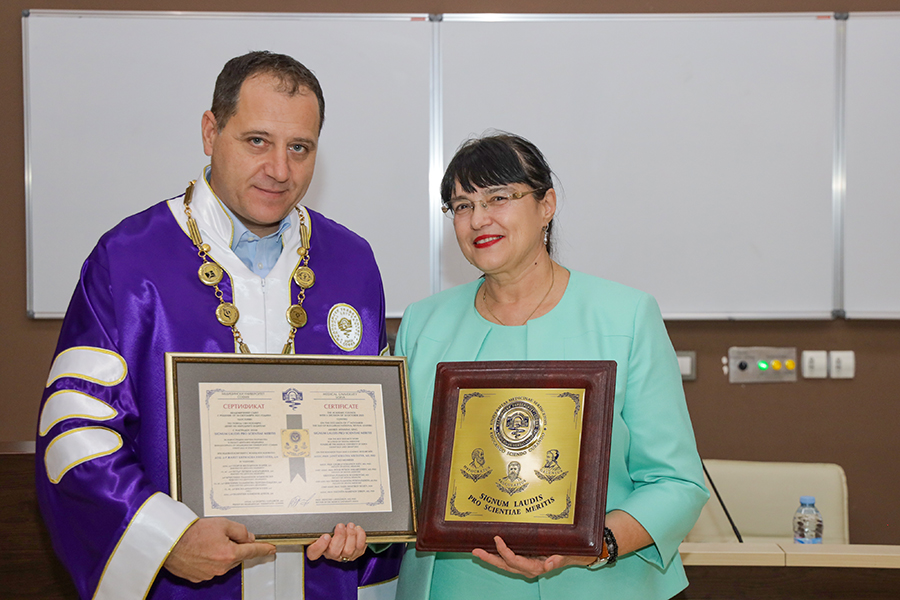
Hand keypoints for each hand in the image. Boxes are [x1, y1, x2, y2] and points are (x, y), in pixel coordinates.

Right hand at [164, 518, 275, 582]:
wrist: (169, 541)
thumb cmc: (191, 532)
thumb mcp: (222, 524)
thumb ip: (240, 530)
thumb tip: (248, 538)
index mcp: (229, 554)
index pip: (252, 551)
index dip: (263, 549)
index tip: (271, 549)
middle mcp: (221, 567)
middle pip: (237, 556)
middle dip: (234, 546)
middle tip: (220, 535)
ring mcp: (209, 574)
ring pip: (224, 563)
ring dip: (221, 553)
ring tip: (206, 541)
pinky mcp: (199, 577)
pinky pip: (211, 568)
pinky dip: (209, 559)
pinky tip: (201, 550)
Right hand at [306, 523, 367, 562]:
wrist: (346, 535)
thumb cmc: (334, 531)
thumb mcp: (326, 527)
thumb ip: (324, 525)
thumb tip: (324, 514)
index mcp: (320, 548)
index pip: (314, 553)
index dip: (319, 546)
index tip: (326, 535)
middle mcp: (332, 554)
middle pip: (334, 551)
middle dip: (339, 537)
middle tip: (340, 525)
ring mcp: (345, 555)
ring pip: (348, 550)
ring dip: (350, 536)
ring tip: (350, 525)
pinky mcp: (356, 553)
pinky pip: (359, 547)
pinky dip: (360, 536)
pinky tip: (357, 529)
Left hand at [472, 536, 596, 577]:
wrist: (575, 555)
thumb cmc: (569, 553)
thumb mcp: (566, 555)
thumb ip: (558, 560)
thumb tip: (548, 564)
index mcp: (535, 567)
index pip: (514, 560)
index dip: (504, 551)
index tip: (497, 538)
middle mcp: (527, 568)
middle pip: (504, 565)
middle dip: (489, 558)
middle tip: (475, 551)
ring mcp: (525, 565)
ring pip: (504, 564)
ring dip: (490, 557)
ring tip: (477, 550)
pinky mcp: (525, 560)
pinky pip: (509, 560)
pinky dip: (498, 556)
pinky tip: (490, 549)